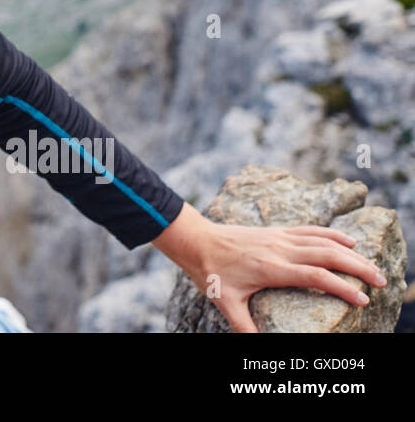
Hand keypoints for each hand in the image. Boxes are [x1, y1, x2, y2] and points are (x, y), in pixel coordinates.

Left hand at [153, 203, 387, 331]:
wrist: (196, 240)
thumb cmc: (210, 273)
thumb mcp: (225, 303)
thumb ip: (243, 327)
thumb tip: (256, 348)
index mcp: (272, 268)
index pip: (316, 276)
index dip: (341, 287)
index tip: (362, 300)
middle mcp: (280, 250)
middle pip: (328, 255)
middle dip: (358, 267)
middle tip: (381, 281)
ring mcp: (279, 238)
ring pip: (323, 240)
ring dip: (351, 251)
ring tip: (372, 265)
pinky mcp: (276, 231)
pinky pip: (310, 230)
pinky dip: (332, 234)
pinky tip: (349, 240)